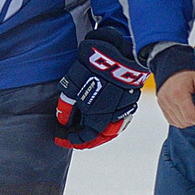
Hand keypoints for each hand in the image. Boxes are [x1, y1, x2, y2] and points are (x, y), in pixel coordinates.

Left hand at [54, 31, 146, 148]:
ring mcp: (125, 108)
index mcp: (97, 119)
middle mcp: (112, 117)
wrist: (118, 54)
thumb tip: (64, 120)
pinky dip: (110, 119)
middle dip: (86, 139)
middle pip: (100, 136)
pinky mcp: (132, 98)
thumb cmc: (92, 71)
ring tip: (87, 126)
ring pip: (112, 127)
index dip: (71, 140)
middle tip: (74, 136)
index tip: (62, 137)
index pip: (84, 138)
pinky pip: (121, 115)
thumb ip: (66, 107)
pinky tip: (102, 114)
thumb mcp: (71, 88)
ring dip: (99, 130)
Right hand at [155, 68, 194, 129]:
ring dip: (190, 121)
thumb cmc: (186, 70)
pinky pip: (171, 120)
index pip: (190, 116)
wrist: (170, 64)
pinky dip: (181, 120)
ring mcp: (163, 103)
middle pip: (185, 121)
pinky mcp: (161, 105)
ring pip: (178, 123)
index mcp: (178, 94)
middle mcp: (168, 100)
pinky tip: (188, 112)